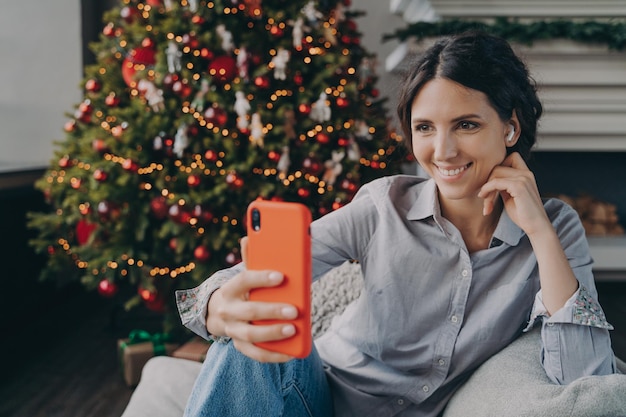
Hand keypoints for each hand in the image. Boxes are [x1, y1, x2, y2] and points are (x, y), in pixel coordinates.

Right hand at [206, 237, 298, 361]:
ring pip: (250, 334)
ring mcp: (232, 329)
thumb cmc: (243, 289)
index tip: (281, 276)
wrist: (221, 311)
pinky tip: (290, 352)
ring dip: (272, 333)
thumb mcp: (245, 274)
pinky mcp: (239, 345)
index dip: (262, 278)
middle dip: (272, 311)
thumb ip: (251, 259)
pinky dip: (273, 354)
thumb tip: (249, 236)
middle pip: (249, 311)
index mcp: (230, 288)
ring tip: (293, 329)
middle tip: (294, 310)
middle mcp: (227, 310)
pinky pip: (255, 353)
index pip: (243, 280)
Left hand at [478, 152, 549, 237]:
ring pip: (495, 174)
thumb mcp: (510, 196)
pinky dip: (487, 190)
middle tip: (484, 199)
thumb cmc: (523, 214)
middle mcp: (526, 173)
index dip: (497, 168)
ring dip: (486, 189)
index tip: (490, 185)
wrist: (537, 227)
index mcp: (526, 174)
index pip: (510, 157)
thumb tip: (488, 180)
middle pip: (498, 167)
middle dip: (487, 182)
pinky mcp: (519, 186)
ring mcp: (523, 178)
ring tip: (487, 204)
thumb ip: (502, 186)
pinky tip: (486, 201)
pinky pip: (495, 182)